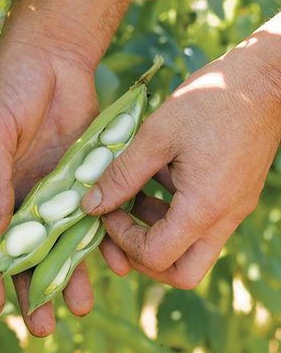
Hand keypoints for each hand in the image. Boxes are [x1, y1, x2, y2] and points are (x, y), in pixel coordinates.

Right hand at [0, 27, 98, 335]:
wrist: (53, 53)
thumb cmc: (9, 85)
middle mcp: (17, 197)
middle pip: (24, 251)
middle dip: (32, 289)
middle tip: (43, 327)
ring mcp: (51, 191)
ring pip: (61, 242)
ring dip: (70, 275)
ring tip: (80, 308)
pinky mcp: (83, 181)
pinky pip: (93, 217)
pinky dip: (102, 241)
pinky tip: (112, 266)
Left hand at [82, 36, 280, 288]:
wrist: (267, 79)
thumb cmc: (212, 100)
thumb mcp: (155, 135)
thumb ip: (121, 175)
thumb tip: (90, 205)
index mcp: (204, 208)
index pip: (156, 257)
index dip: (122, 241)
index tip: (107, 211)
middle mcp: (223, 219)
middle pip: (181, 273)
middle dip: (143, 259)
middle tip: (121, 228)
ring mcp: (232, 212)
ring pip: (191, 253)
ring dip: (155, 236)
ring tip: (134, 199)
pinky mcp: (233, 199)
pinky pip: (199, 227)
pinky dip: (171, 217)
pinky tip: (155, 183)